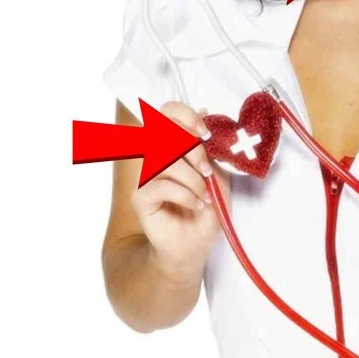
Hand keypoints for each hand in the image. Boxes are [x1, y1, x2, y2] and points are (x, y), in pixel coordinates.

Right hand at [131, 101, 222, 280]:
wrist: (196, 245)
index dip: (184, 116)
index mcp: (173, 146)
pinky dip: (185, 195)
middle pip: (164, 132)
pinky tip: (196, 205)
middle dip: (193, 150)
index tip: (205, 133)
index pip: (167, 114)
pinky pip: (161, 185)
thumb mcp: (217, 175)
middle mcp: (156, 157)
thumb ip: (209, 148)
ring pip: (166, 160)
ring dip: (193, 179)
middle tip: (207, 172)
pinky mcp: (141, 197)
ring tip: (205, 196)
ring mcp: (145, 176)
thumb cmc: (206, 210)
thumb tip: (204, 112)